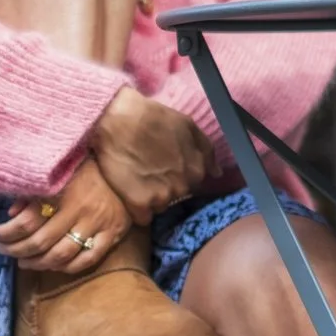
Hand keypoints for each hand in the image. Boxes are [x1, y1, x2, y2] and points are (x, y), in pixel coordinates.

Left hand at [0, 156, 129, 273]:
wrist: (124, 167)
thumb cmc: (85, 168)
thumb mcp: (56, 172)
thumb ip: (33, 192)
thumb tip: (11, 213)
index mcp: (61, 191)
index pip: (27, 221)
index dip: (6, 232)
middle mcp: (79, 210)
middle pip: (40, 242)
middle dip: (17, 250)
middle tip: (5, 250)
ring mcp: (97, 224)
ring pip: (61, 255)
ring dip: (37, 263)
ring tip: (24, 261)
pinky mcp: (112, 234)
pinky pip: (88, 259)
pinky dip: (68, 267)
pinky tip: (54, 265)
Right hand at [90, 87, 213, 223]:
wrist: (118, 120)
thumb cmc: (153, 118)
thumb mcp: (188, 126)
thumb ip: (206, 151)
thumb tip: (217, 173)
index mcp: (197, 170)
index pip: (193, 185)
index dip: (178, 176)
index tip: (164, 167)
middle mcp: (183, 187)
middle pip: (176, 197)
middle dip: (165, 187)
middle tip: (149, 171)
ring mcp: (162, 197)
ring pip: (160, 207)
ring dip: (151, 198)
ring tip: (137, 179)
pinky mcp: (140, 204)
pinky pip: (142, 217)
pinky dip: (137, 209)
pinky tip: (129, 192)